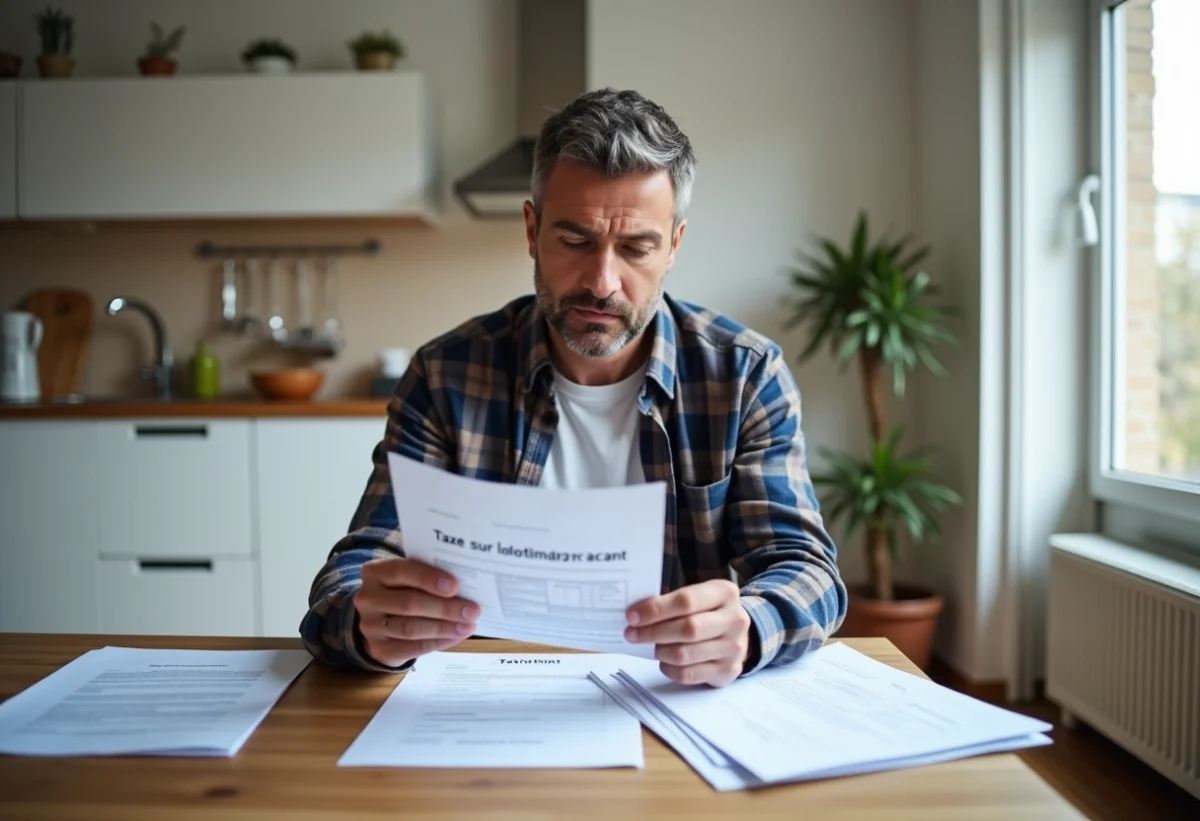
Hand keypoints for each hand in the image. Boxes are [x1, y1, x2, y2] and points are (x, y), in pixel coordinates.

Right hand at [354, 557, 479, 667]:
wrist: (378, 621)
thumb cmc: (402, 591)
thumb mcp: (408, 578)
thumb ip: (428, 577)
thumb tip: (466, 587)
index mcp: (375, 572)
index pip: (401, 571)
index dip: (428, 578)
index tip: (455, 586)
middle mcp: (367, 598)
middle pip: (410, 603)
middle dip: (445, 608)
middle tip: (472, 610)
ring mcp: (370, 626)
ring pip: (412, 628)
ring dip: (444, 627)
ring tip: (468, 625)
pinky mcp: (379, 649)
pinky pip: (413, 647)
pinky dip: (438, 642)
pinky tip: (456, 636)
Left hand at [624, 580, 751, 686]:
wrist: (740, 636)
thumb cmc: (709, 612)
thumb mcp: (699, 596)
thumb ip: (673, 602)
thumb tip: (636, 613)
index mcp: (725, 593)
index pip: (686, 601)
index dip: (655, 609)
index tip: (632, 616)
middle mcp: (734, 620)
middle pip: (687, 629)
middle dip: (653, 632)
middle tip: (631, 634)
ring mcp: (734, 648)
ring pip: (685, 654)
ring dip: (660, 651)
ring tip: (650, 647)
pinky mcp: (728, 671)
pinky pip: (689, 674)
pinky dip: (669, 669)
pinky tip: (664, 662)